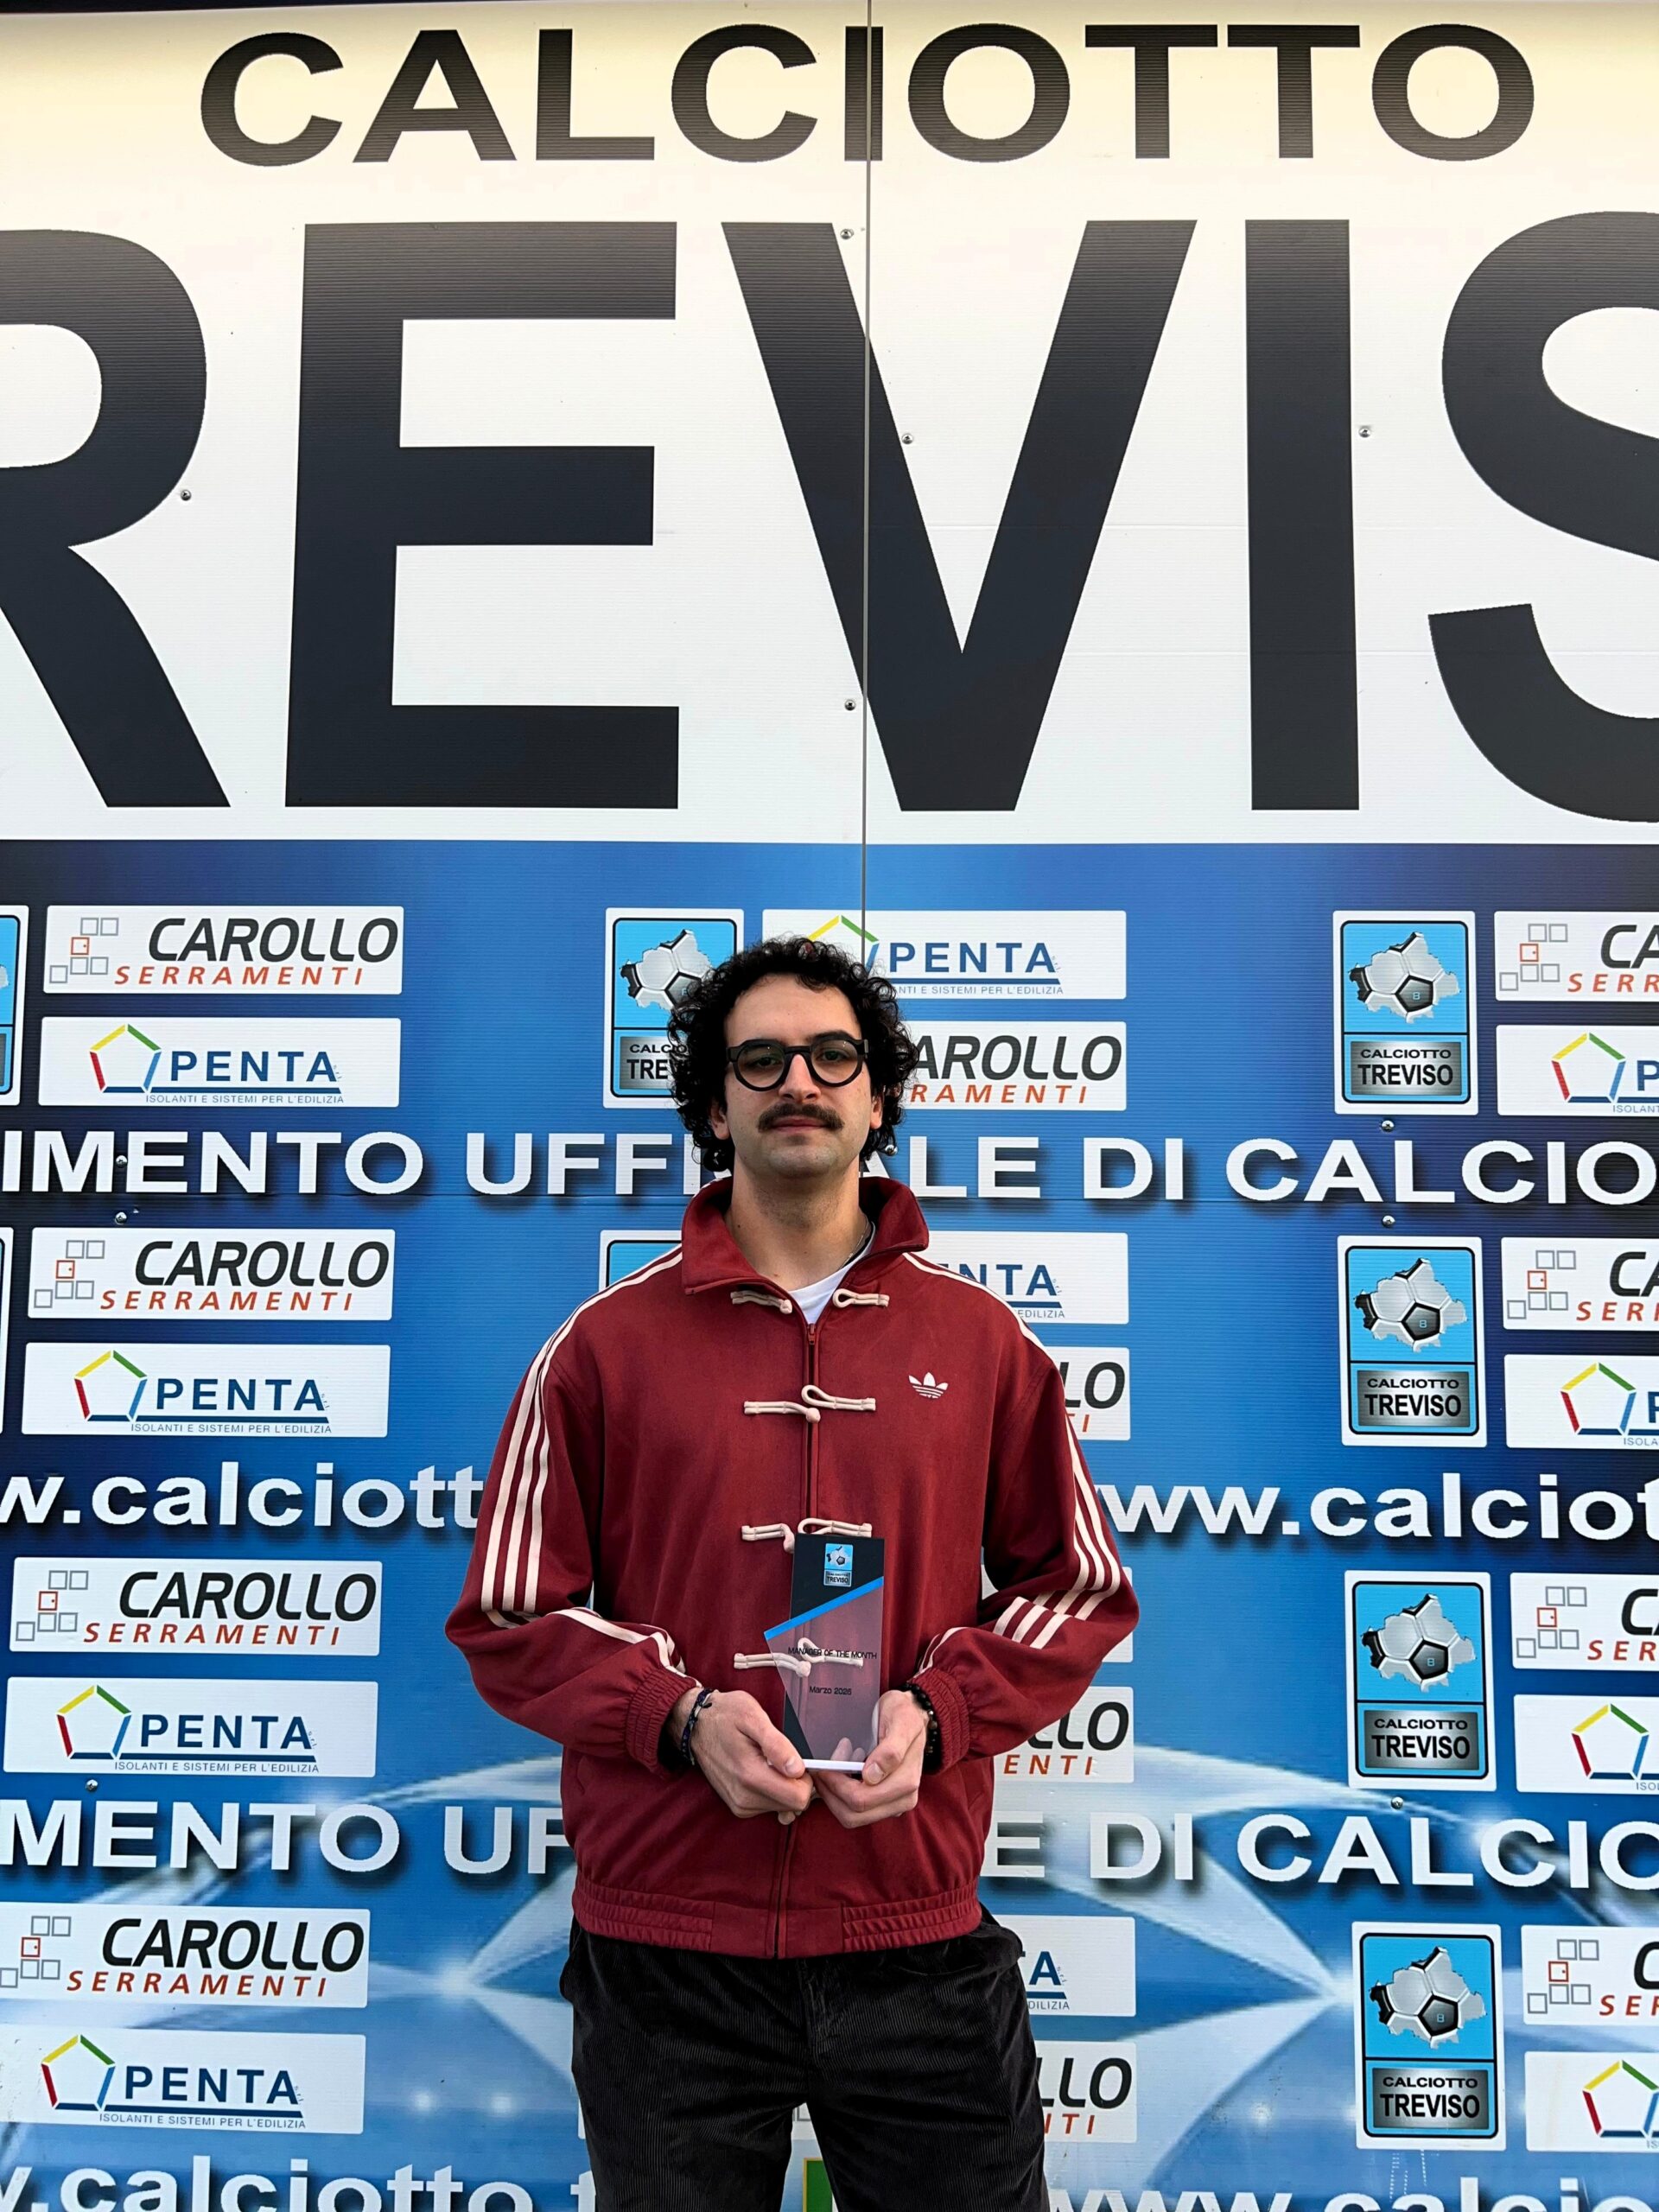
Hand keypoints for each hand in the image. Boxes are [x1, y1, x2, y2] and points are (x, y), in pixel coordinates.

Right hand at [671, 1689, 813, 1822]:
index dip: (807, 1778)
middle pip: (793, 1804)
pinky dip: (774, 1790)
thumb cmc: (725, 1715)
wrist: (696, 1725)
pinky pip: (770, 1805)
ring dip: (785, 1786)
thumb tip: (798, 1769)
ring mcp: (740, 1804)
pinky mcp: (739, 1806)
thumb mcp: (752, 1716)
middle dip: (798, 1782)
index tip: (799, 1759)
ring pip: (783, 1806)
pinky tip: (765, 1771)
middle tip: (787, 1757)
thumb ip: (777, 1745)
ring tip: (771, 1761)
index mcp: (750, 1776)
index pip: (798, 1798)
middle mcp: (744, 1797)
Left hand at [812, 1690, 926, 1829]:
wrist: (910, 1715)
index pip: (861, 1799)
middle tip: (824, 1767)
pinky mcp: (884, 1804)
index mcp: (906, 1783)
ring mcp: (893, 1804)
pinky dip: (841, 1795)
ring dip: (834, 1794)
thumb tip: (872, 1776)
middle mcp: (903, 1799)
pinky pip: (854, 1811)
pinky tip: (842, 1772)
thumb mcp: (901, 1721)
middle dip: (832, 1791)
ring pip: (851, 1817)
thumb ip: (891, 1750)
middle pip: (853, 1814)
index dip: (837, 1784)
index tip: (826, 1764)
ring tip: (833, 1767)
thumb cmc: (904, 1715)